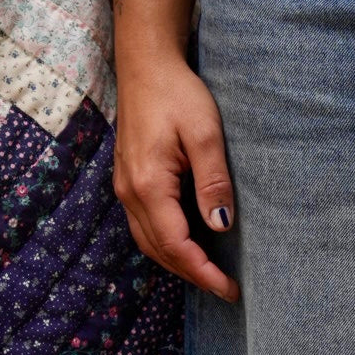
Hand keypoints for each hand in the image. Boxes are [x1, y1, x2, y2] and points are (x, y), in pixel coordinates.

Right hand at [114, 55, 239, 302]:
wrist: (145, 65)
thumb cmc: (177, 93)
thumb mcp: (205, 132)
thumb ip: (212, 180)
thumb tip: (221, 225)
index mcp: (148, 184)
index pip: (176, 245)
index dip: (203, 272)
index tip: (230, 289)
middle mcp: (129, 191)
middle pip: (159, 251)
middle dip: (192, 274)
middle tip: (225, 289)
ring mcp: (124, 186)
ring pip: (148, 241)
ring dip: (177, 262)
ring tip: (209, 273)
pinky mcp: (128, 179)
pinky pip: (144, 224)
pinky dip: (166, 243)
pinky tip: (188, 242)